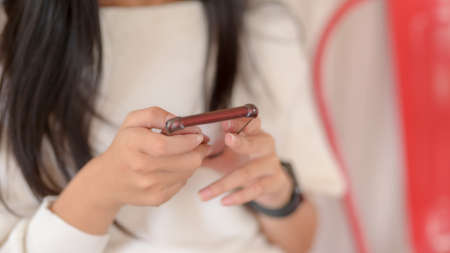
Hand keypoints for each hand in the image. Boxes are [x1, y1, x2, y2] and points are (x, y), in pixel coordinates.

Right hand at [52, 107, 210, 233]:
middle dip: (199, 150)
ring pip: (188, 172)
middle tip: (200, 143)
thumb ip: (156, 114)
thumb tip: (179, 122)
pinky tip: (172, 167)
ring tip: (183, 153)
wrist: (108, 179)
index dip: (188, 141)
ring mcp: (148, 186)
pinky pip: (182, 183)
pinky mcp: (156, 198)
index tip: (198, 135)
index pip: (166, 145)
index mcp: (133, 144)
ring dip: (192, 161)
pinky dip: (183, 173)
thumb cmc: (125, 146)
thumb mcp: (133, 121)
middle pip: (186, 161)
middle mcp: (140, 167)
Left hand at [199, 118, 293, 208]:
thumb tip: (186, 150)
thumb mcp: (229, 153)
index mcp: (254, 133)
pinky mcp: (273, 182)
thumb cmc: (244, 162)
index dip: (239, 122)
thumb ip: (212, 149)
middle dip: (241, 141)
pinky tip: (223, 201)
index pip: (251, 122)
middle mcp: (266, 145)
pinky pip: (255, 190)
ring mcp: (271, 164)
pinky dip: (238, 196)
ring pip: (248, 172)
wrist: (271, 183)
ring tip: (204, 193)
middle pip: (256, 142)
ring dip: (224, 183)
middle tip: (226, 139)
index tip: (224, 124)